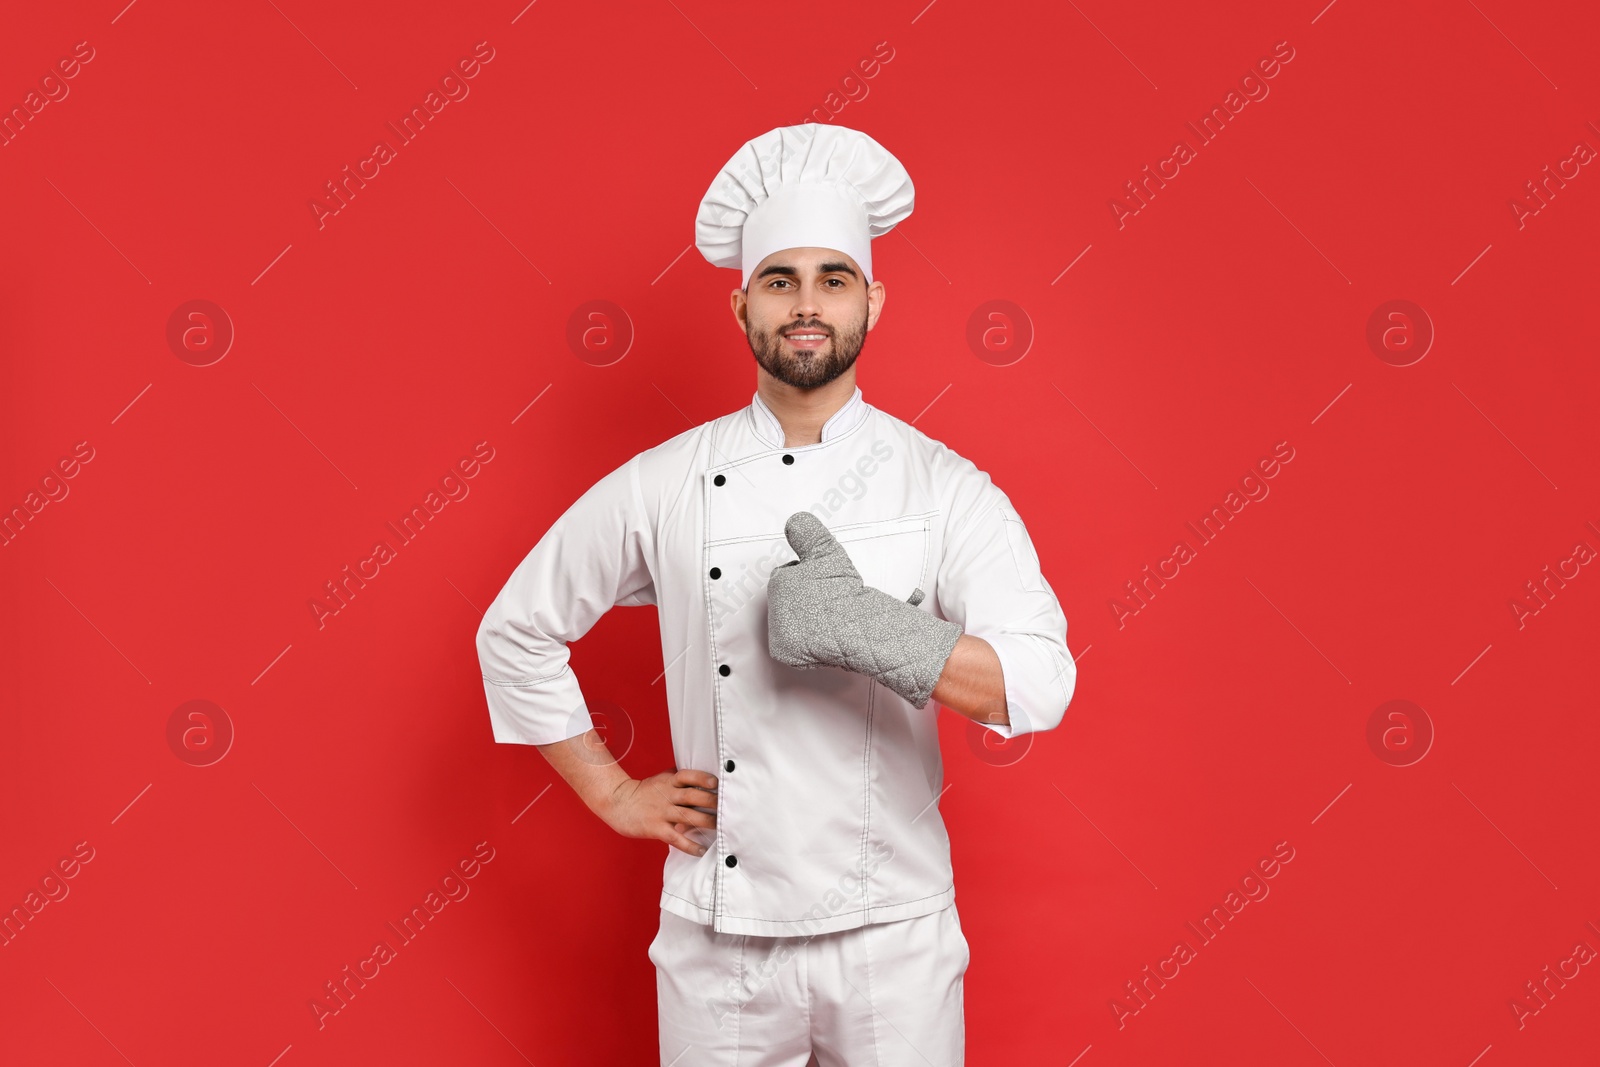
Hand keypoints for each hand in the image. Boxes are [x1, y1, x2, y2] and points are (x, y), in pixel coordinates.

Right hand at [600, 769, 717, 856]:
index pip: (688, 775)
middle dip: (712, 801)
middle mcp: (667, 795)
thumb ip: (680, 778)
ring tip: (721, 827)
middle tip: (728, 807)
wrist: (618, 802)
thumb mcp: (662, 779)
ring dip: (707, 822)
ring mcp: (662, 812)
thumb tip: (705, 777)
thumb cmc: (644, 791)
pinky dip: (690, 845)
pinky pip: (676, 838)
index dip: (703, 778)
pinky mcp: (656, 828)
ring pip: (688, 816)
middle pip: (693, 796)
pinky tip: (701, 850)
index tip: (717, 783)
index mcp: (669, 781)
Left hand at [767, 511, 962, 708]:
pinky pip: (793, 648)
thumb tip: (795, 520)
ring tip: (829, 619)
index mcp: (778, 580)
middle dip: (805, 601)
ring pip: (791, 623)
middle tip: (828, 603)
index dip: (809, 580)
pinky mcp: (782, 652)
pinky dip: (806, 645)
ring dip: (806, 622)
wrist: (853, 626)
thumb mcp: (826, 551)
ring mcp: (775, 631)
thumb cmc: (843, 591)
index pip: (789, 577)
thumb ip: (808, 532)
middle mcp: (771, 607)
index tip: (825, 587)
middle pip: (788, 601)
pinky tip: (823, 637)